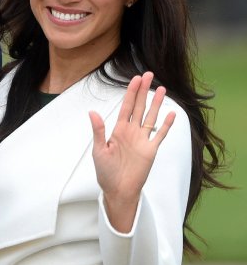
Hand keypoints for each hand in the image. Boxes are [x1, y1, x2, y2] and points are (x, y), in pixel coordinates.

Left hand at [88, 72, 174, 231]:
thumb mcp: (99, 150)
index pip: (126, 106)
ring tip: (162, 89)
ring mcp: (142, 140)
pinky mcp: (151, 150)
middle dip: (143, 91)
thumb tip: (92, 112)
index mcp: (118, 130)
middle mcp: (132, 132)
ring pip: (151, 117)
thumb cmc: (106, 172)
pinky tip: (172, 114)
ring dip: (156, 104)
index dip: (131, 92)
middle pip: (139, 107)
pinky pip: (160, 135)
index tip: (135, 79)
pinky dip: (166, 125)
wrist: (118, 190)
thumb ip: (99, 130)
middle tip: (148, 74)